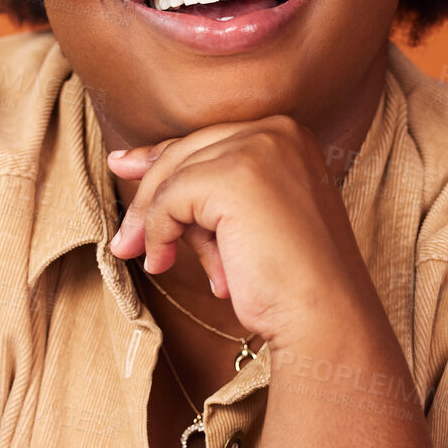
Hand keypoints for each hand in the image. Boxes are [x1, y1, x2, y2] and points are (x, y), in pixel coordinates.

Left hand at [106, 116, 379, 346]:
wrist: (323, 315)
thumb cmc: (288, 278)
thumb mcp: (247, 218)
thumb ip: (206, 189)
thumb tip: (129, 162)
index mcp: (289, 135)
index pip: (210, 139)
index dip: (164, 159)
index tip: (126, 167)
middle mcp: (277, 131)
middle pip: (187, 151)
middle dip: (151, 197)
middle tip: (125, 238)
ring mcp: (259, 149)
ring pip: (174, 175)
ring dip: (155, 223)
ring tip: (153, 261)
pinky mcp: (235, 177)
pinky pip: (171, 200)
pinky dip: (160, 235)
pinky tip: (165, 264)